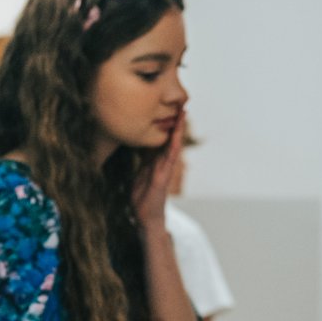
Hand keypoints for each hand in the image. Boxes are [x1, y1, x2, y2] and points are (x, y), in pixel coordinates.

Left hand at [132, 110, 184, 230]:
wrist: (145, 218)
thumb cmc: (142, 198)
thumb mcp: (139, 173)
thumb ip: (142, 161)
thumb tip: (139, 146)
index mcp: (156, 161)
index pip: (162, 138)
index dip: (166, 122)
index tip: (169, 106)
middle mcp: (163, 163)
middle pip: (171, 138)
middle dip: (176, 121)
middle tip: (181, 102)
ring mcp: (165, 170)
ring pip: (173, 145)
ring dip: (179, 129)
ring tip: (182, 113)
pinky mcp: (163, 178)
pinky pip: (169, 159)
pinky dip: (174, 146)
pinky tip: (176, 135)